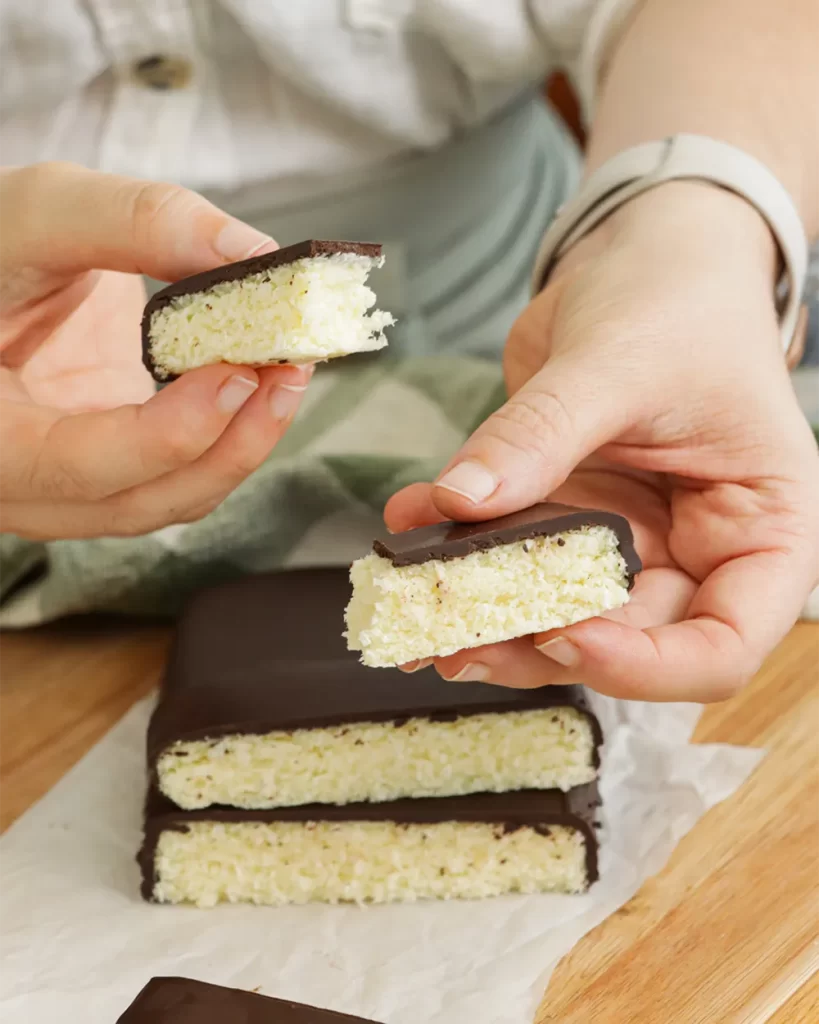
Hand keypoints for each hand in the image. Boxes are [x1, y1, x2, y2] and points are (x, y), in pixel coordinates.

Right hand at [0, 162, 310, 539]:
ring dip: (239, 447)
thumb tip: (251, 253)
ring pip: (165, 502)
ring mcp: (68, 483)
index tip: (235, 376)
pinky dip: (226, 439)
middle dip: (228, 447)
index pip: (71, 466)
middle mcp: (19, 479)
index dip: (164, 436)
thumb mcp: (42, 213)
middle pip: (135, 503)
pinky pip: (176, 478)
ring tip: (288, 373)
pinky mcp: (111, 466)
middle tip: (288, 371)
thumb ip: (137, 223)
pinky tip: (262, 384)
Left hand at [387, 182, 818, 701]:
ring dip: (483, 613)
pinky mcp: (567, 511)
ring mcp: (626, 537)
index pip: (720, 648)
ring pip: (556, 609)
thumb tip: (462, 501)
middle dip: (534, 642)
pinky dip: (458, 546)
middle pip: (623, 639)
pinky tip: (410, 521)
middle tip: (450, 635)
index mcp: (759, 531)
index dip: (642, 665)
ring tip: (413, 603)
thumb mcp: (621, 361)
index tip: (562, 633)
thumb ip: (543, 435)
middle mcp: (696, 550)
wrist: (647, 252)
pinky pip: (511, 550)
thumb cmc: (681, 300)